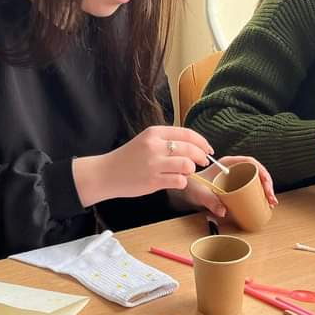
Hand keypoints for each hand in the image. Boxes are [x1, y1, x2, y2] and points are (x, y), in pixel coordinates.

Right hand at [72, 126, 211, 206]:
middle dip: (201, 157)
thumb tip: (193, 146)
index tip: (208, 149)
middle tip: (202, 163)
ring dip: (190, 170)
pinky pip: (179, 181)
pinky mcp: (153, 180)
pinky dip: (181, 182)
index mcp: (154, 133)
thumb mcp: (146, 141)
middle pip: (190, 149)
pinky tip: (175, 182)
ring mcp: (154, 163)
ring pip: (187, 165)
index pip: (187, 133)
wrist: (106, 173)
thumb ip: (167, 141)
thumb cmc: (128, 158)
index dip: (202, 142)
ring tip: (185, 173)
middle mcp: (155, 146)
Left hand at [174, 155, 277, 216]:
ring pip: (255, 181)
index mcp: (227, 163)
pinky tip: (264, 204)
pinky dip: (258, 196)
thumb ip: (210, 201)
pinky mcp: (234, 187)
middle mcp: (233, 168)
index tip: (266, 185)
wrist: (183, 190)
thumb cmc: (191, 186)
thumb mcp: (199, 193)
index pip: (250, 162)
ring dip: (265, 191)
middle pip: (256, 172)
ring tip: (271, 203)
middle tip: (271, 199)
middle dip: (267, 184)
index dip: (262, 171)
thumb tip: (224, 212)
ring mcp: (234, 178)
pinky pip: (249, 189)